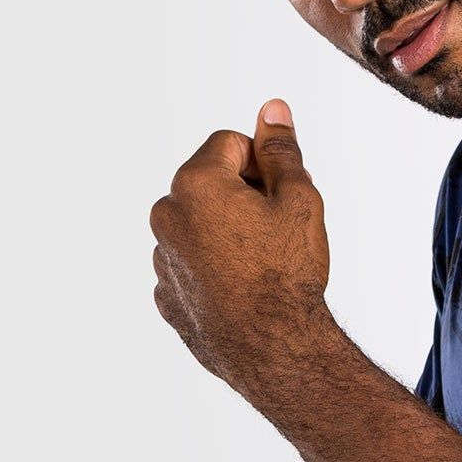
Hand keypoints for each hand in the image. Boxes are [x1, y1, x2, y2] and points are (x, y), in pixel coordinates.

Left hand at [151, 99, 331, 399]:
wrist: (276, 351)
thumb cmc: (289, 273)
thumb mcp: (299, 201)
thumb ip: (281, 150)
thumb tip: (272, 110)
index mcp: (194, 183)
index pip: (230, 143)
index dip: (264, 165)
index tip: (282, 198)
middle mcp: (166, 215)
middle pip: (210, 184)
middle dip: (241, 198)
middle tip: (278, 233)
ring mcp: (162, 259)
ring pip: (200, 227)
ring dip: (227, 234)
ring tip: (263, 268)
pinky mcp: (167, 296)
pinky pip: (192, 267)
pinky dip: (215, 271)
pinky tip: (245, 291)